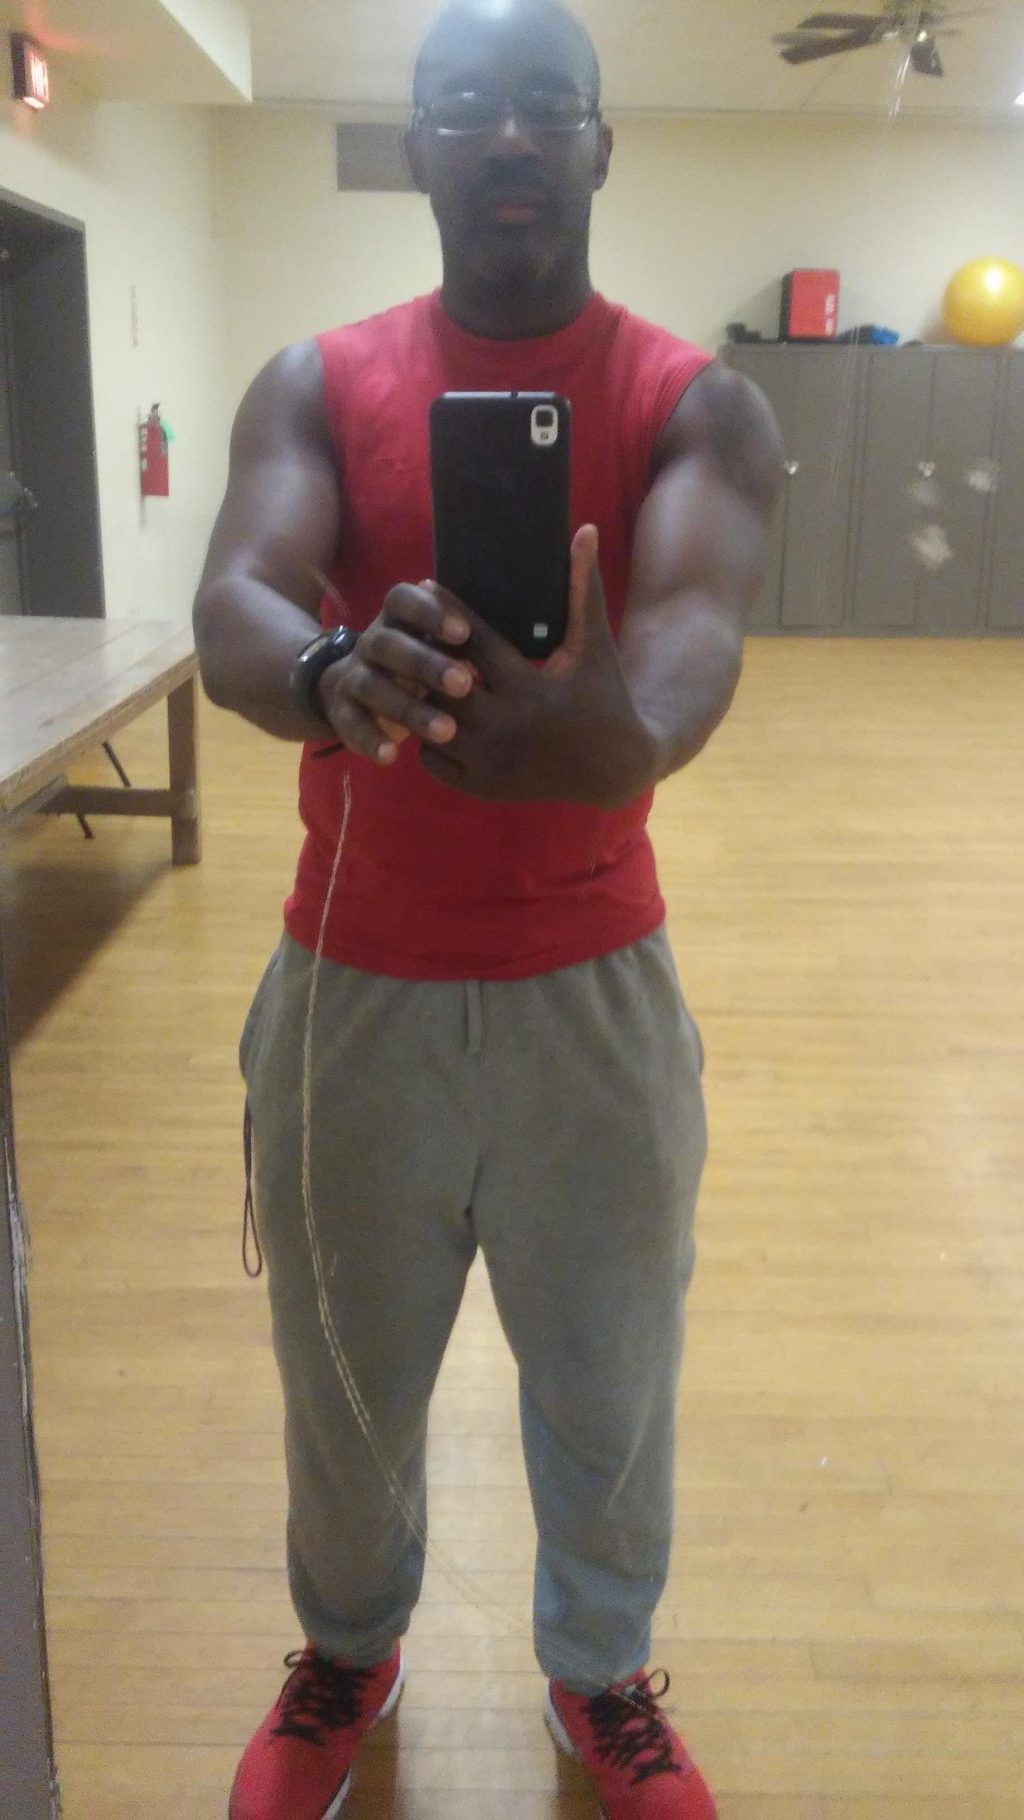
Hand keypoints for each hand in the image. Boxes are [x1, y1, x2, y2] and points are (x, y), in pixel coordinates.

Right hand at [318, 584, 474, 765]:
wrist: (357, 688)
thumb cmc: (418, 664)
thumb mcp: (435, 646)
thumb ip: (456, 640)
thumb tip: (495, 645)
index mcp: (395, 618)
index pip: (403, 601)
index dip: (430, 613)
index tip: (463, 632)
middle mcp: (370, 642)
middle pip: (389, 645)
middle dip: (425, 663)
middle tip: (464, 685)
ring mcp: (353, 676)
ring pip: (372, 687)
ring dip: (408, 708)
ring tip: (446, 731)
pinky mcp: (342, 711)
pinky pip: (351, 724)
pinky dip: (370, 739)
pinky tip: (392, 757)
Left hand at [419, 527, 656, 807]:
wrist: (614, 769)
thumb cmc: (604, 697)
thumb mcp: (594, 646)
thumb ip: (583, 589)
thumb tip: (585, 530)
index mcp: (530, 690)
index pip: (474, 642)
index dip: (448, 612)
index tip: (427, 587)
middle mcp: (506, 729)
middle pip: (442, 681)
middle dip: (427, 655)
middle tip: (412, 630)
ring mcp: (490, 762)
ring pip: (429, 721)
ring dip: (422, 696)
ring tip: (415, 668)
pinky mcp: (482, 786)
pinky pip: (431, 759)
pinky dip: (427, 737)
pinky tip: (433, 712)